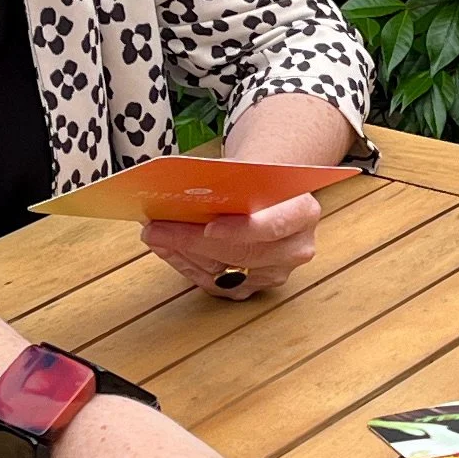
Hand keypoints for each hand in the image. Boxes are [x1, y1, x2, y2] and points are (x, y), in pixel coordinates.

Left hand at [144, 190, 321, 298]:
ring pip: (223, 271)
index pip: (271, 226)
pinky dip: (188, 266)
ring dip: (184, 253)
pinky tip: (168, 249)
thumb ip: (226, 182)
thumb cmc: (257, 180)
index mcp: (302, 213)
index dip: (240, 230)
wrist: (271, 193)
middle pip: (241, 252)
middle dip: (193, 240)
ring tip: (156, 235)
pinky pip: (216, 283)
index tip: (208, 227)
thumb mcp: (250, 171)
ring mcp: (276, 272)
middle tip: (157, 228)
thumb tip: (178, 191)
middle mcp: (295, 248)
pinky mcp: (255, 286)